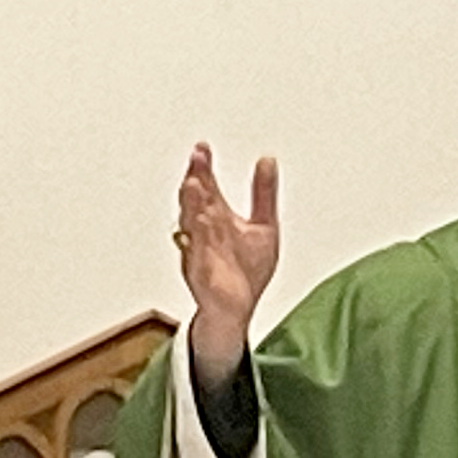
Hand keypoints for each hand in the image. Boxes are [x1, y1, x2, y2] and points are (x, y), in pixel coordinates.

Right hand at [176, 145, 280, 380]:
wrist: (238, 310)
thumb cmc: (245, 270)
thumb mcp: (263, 225)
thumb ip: (263, 194)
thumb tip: (266, 160)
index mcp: (217, 218)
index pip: (207, 188)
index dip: (203, 168)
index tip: (202, 147)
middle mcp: (205, 233)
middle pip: (196, 202)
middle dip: (196, 180)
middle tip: (197, 159)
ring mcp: (201, 254)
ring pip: (193, 226)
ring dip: (191, 206)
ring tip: (193, 185)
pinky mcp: (203, 277)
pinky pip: (198, 258)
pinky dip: (199, 243)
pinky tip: (200, 225)